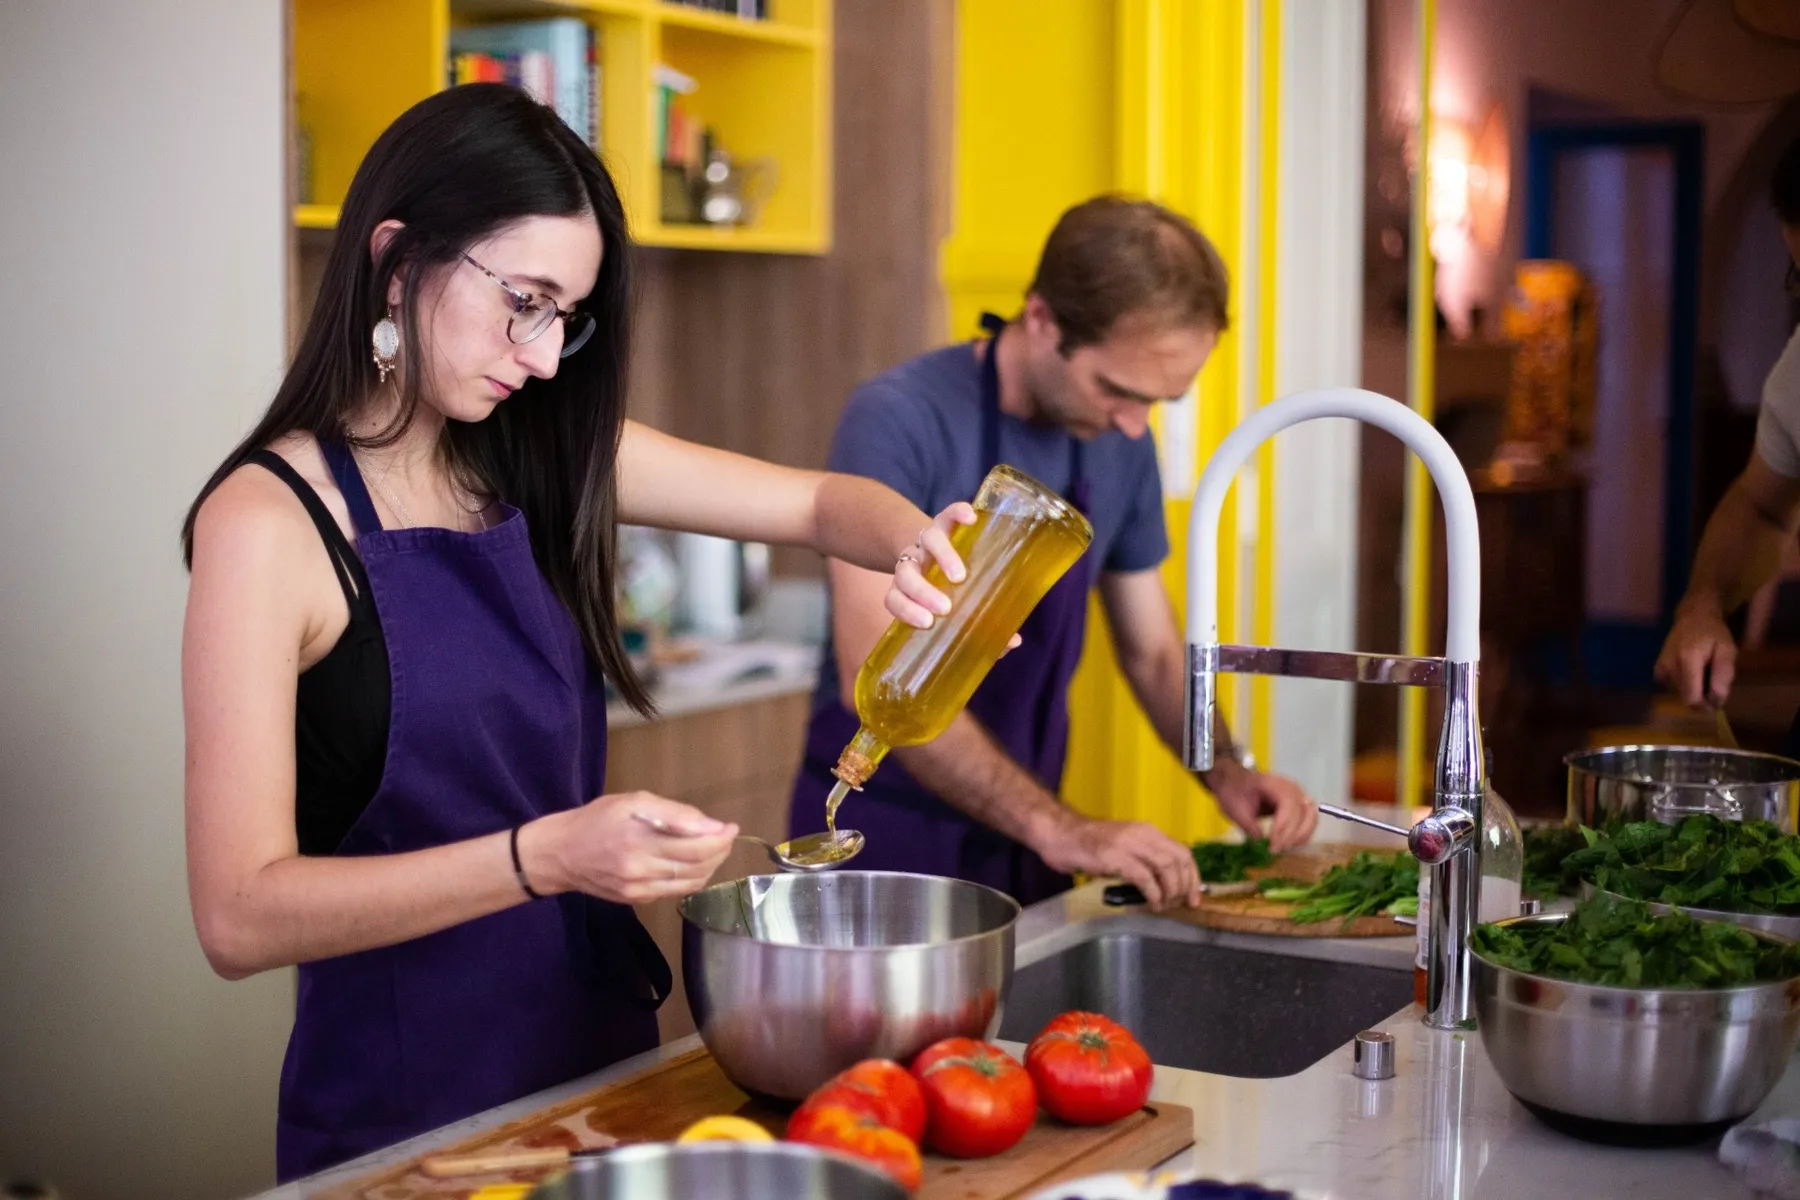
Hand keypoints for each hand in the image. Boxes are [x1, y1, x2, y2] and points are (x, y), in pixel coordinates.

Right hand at [520, 792, 737, 904]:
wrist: (560, 854)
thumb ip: (674, 813)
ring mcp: (638, 888)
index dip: (720, 838)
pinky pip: (675, 891)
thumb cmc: (597, 819)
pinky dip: (691, 878)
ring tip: (712, 849)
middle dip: (719, 851)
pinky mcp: (636, 900)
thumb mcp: (634, 802)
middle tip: (724, 836)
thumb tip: (712, 826)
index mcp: (640, 837)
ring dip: (710, 866)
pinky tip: (691, 864)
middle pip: (697, 866)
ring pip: (690, 883)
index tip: (730, 827)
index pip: (695, 845)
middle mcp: (640, 867)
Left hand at [884, 503, 1022, 651]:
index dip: (905, 610)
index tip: (927, 623)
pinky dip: (957, 513)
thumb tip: (1013, 643)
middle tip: (944, 608)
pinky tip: (972, 519)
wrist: (939, 547)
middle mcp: (914, 562)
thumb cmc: (951, 588)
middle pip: (906, 574)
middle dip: (921, 592)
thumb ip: (977, 626)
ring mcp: (928, 540)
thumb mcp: (958, 606)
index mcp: (908, 587)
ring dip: (942, 558)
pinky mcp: (945, 520)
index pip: (894, 599)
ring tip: (960, 576)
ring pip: (927, 543)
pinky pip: (948, 514)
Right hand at [1035, 813, 1200, 910]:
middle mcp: (1142, 834)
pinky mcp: (1115, 857)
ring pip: (1166, 867)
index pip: (1183, 851)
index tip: (1194, 895)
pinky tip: (1152, 904)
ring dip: (1171, 891)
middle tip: (1182, 904)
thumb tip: (1163, 883)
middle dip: (1186, 885)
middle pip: (1179, 859)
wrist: (1059, 833)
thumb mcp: (1122, 847)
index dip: (1193, 875)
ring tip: (1164, 905)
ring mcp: (1128, 844)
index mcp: (1147, 831)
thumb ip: (1142, 859)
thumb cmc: (1087, 844)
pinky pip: (1144, 877)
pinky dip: (1153, 894)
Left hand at [1204, 761, 1316, 851]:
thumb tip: (1262, 842)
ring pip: (1311, 817)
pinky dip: (1303, 834)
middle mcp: (1292, 788)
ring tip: (1284, 848)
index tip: (1272, 844)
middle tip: (1276, 849)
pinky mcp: (1298, 804)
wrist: (1233, 782)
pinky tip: (1290, 844)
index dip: (1283, 827)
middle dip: (1292, 835)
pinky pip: (1308, 820)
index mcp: (1276, 784)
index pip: (1288, 806)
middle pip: (1303, 812)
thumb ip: (1250, 827)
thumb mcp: (1236, 811)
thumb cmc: (1234, 792)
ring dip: (1301, 835)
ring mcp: (1297, 795)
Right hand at [1655, 601, 1736, 705]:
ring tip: (1703, 673)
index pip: (1691, 697)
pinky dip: (1684, 685)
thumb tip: (1716, 700)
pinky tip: (1691, 672)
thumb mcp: (1728, 650)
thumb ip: (1724, 675)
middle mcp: (1669, 666)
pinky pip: (1672, 688)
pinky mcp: (1657, 670)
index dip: (1705, 706)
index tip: (1716, 703)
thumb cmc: (1714, 633)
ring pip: (1680, 694)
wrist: (1692, 617)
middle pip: (1686, 698)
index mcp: (1688, 660)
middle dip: (1702, 697)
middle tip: (1713, 681)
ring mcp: (1660, 668)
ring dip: (1694, 690)